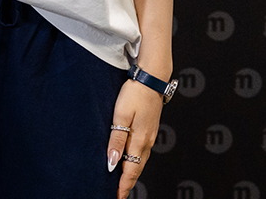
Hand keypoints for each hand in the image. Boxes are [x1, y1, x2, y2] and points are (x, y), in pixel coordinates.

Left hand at [106, 78, 163, 198]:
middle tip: (119, 195)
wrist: (152, 77)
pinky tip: (130, 161)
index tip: (117, 197)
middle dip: (128, 183)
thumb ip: (117, 140)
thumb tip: (113, 163)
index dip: (123, 186)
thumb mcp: (121, 116)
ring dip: (132, 173)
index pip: (130, 171)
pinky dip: (135, 162)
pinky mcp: (149, 129)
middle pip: (137, 169)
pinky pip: (142, 152)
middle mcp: (147, 141)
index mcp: (140, 140)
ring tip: (122, 183)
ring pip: (140, 161)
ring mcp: (150, 135)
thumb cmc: (135, 93)